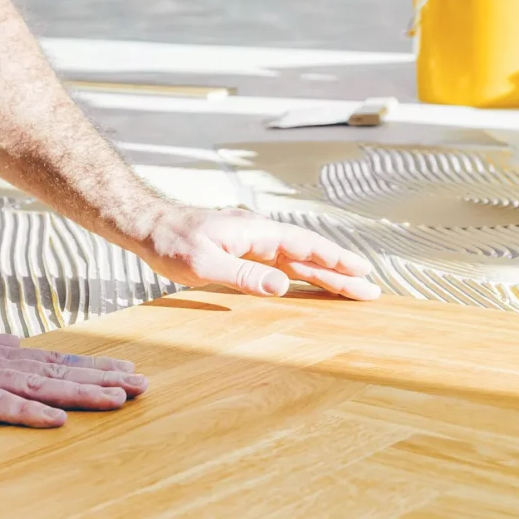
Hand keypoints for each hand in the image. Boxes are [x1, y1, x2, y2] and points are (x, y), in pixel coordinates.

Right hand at [0, 321, 146, 426]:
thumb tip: (18, 348)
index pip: (54, 362)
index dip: (93, 367)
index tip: (127, 371)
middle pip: (58, 372)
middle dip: (103, 379)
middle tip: (144, 385)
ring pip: (39, 387)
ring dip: (81, 393)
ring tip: (119, 398)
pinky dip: (28, 413)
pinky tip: (56, 420)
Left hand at [140, 205, 380, 301]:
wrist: (148, 226)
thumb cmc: (171, 243)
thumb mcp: (204, 264)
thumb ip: (244, 276)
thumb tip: (283, 286)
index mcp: (256, 232)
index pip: (305, 246)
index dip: (335, 260)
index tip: (363, 271)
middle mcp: (259, 234)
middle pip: (308, 255)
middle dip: (340, 273)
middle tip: (370, 291)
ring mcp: (252, 242)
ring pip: (296, 260)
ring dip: (324, 275)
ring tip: (352, 289)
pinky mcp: (242, 251)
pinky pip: (279, 264)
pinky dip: (300, 274)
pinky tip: (310, 284)